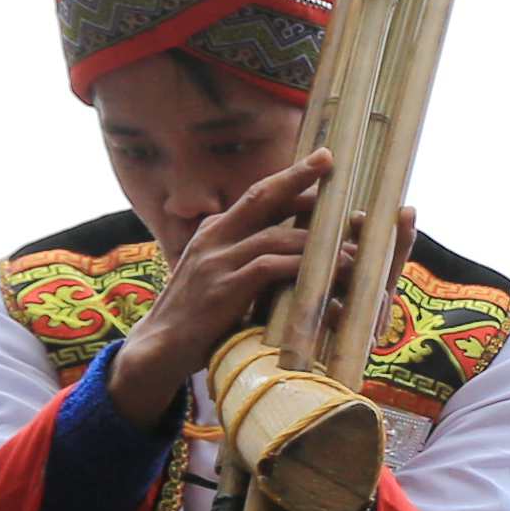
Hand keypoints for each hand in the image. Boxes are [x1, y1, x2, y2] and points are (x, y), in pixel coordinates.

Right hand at [106, 149, 331, 418]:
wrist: (158, 348)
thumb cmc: (195, 316)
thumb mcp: (216, 275)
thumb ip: (243, 258)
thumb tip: (288, 250)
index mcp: (213, 231)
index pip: (256, 197)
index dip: (288, 179)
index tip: (319, 162)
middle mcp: (213, 238)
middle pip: (261, 198)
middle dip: (297, 178)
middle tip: (329, 162)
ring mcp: (216, 262)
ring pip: (274, 237)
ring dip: (316, 241)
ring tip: (351, 246)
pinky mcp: (223, 289)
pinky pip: (268, 268)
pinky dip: (301, 269)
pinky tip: (326, 273)